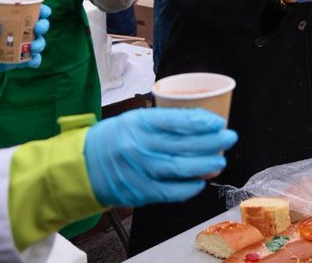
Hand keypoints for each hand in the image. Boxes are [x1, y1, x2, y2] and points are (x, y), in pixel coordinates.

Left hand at [0, 5, 50, 76]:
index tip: (45, 11)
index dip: (40, 9)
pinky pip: (28, 60)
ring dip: (40, 43)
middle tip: (39, 29)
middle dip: (43, 26)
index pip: (27, 11)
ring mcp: (15, 47)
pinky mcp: (13, 61)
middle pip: (36, 26)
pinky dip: (34, 61)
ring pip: (35, 42)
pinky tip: (33, 62)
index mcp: (6, 19)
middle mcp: (14, 31)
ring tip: (34, 47)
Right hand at [84, 108, 237, 207]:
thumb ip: (162, 122)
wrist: (82, 165)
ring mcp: (138, 170)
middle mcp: (138, 146)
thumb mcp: (134, 120)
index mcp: (138, 123)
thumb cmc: (111, 139)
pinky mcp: (138, 191)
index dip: (201, 121)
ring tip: (219, 160)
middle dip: (211, 142)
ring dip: (204, 165)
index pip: (176, 121)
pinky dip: (187, 188)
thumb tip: (199, 123)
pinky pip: (169, 191)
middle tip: (229, 138)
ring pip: (179, 168)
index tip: (218, 122)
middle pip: (182, 145)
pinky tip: (199, 181)